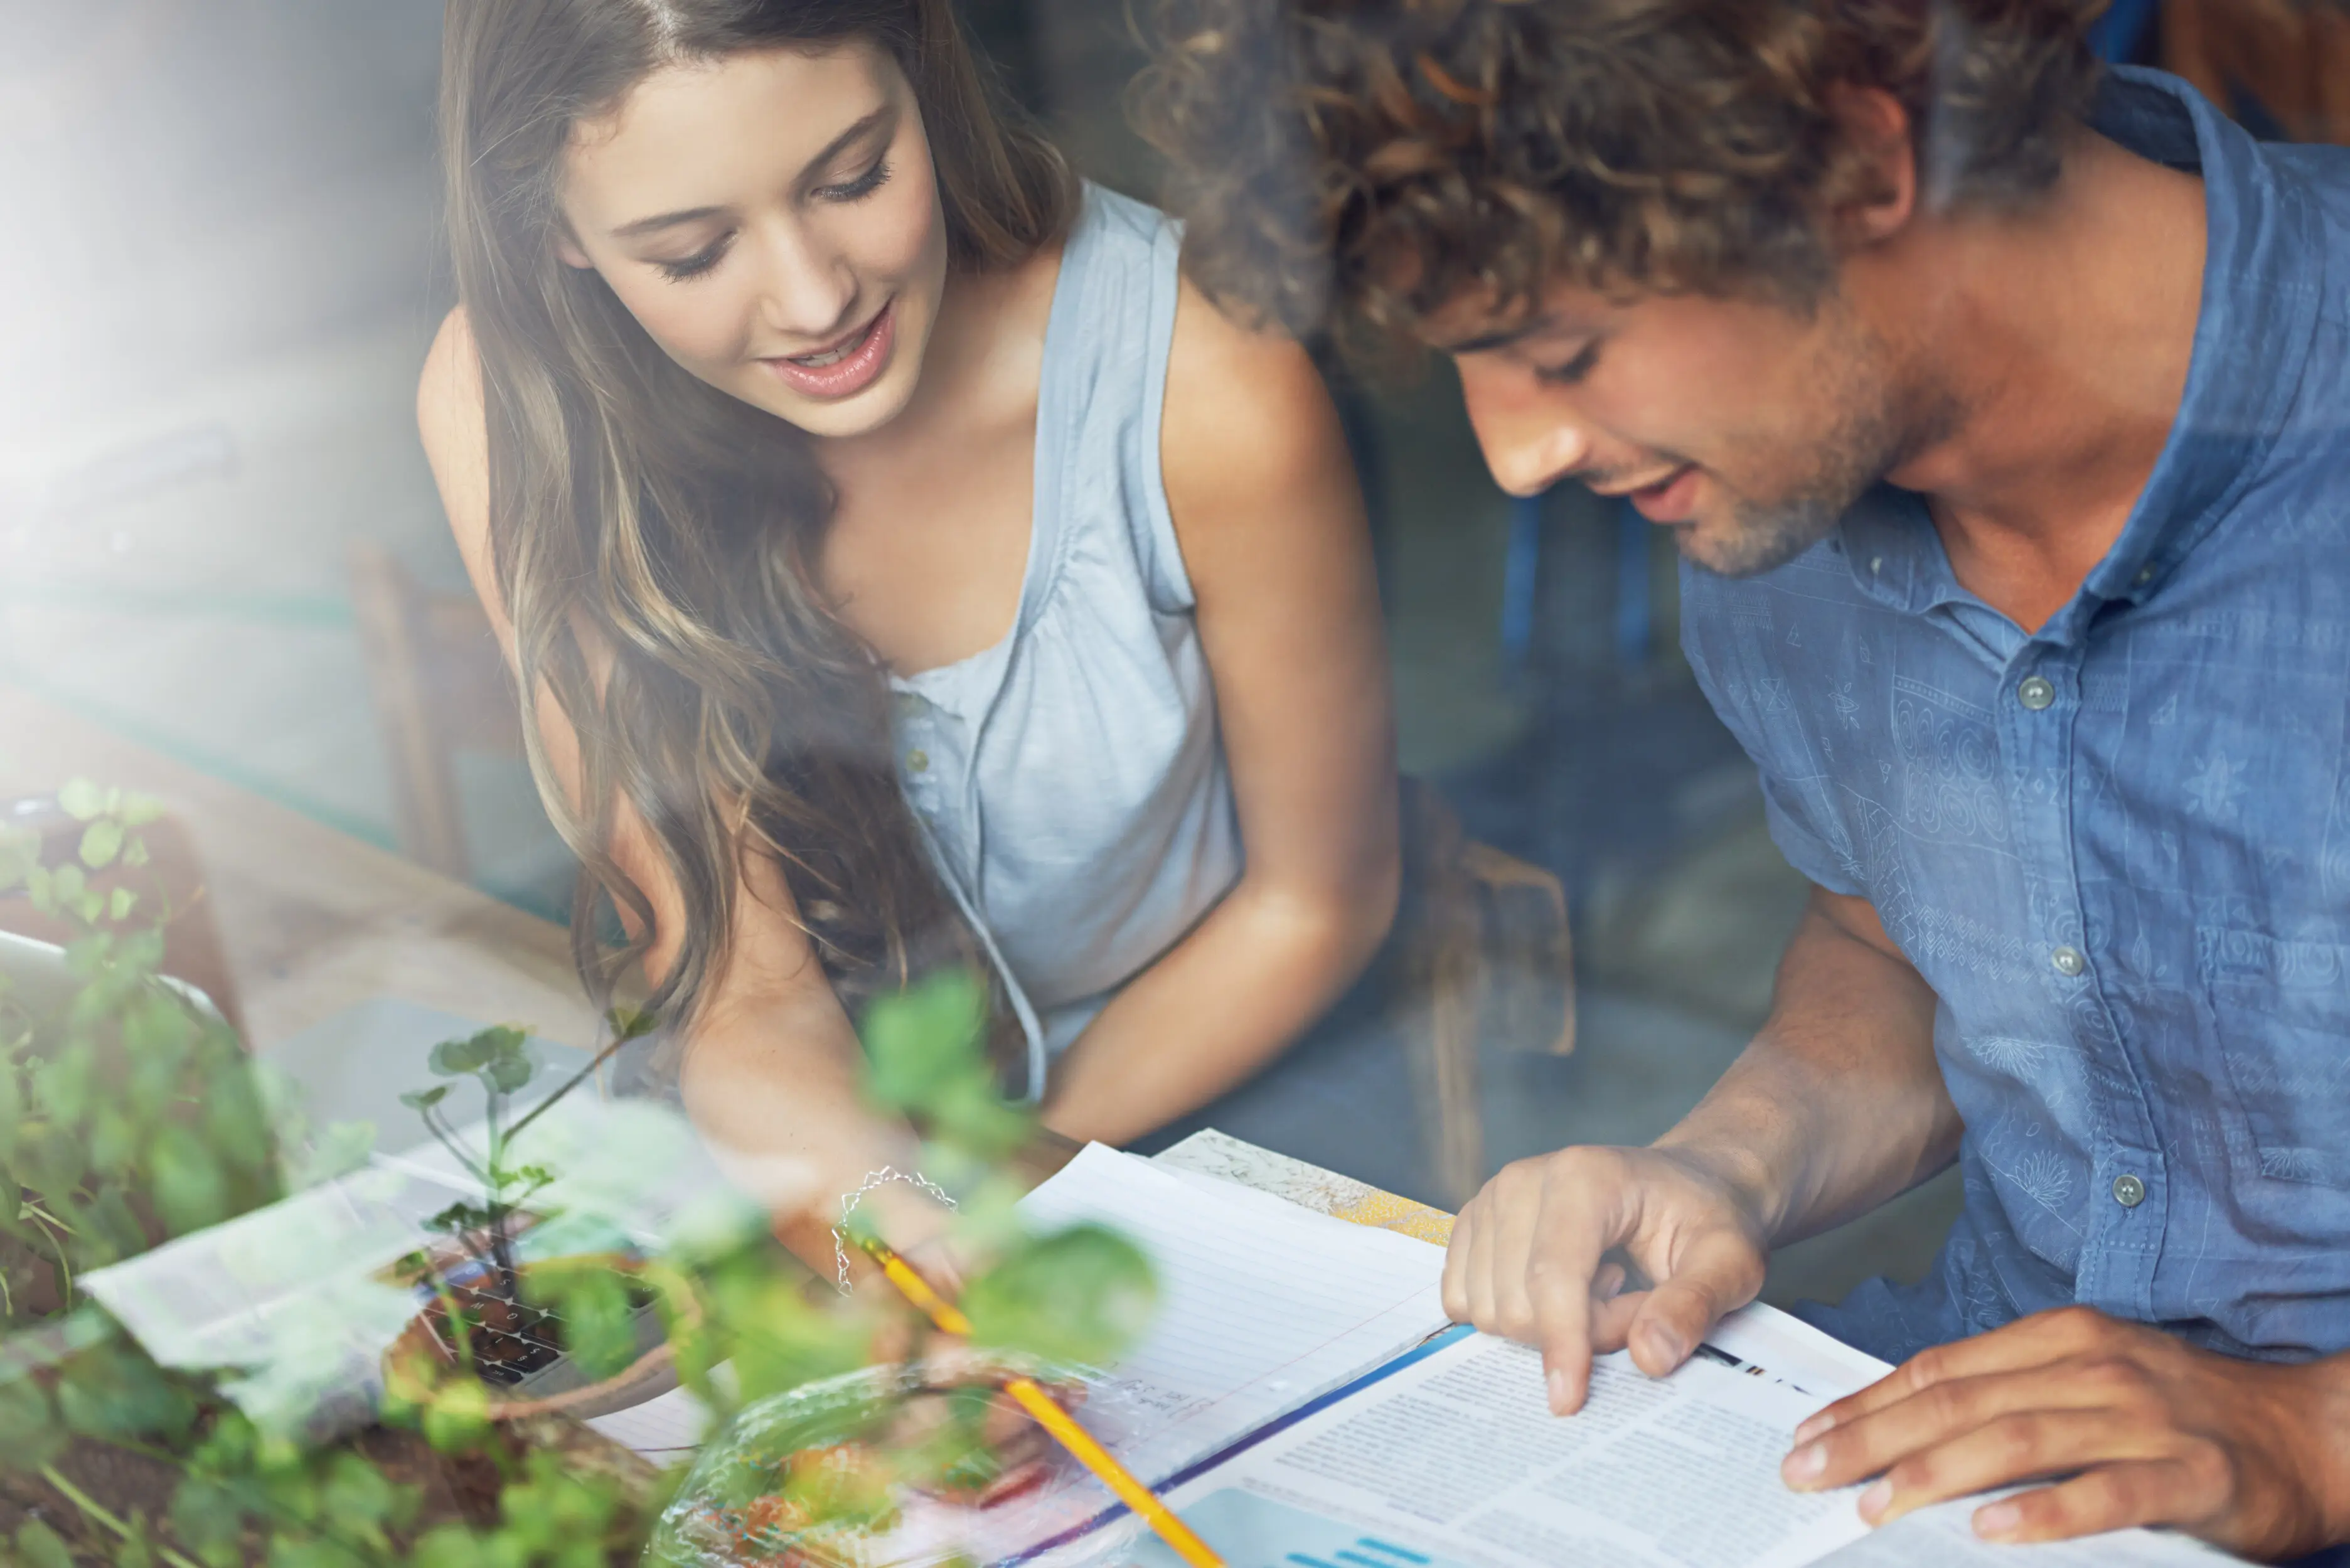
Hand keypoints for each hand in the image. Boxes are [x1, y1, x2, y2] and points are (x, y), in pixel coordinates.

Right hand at [1441, 1144, 1770, 1414]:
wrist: (1685, 1185)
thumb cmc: (1705, 1221)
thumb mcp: (1730, 1262)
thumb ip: (1693, 1306)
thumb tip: (1648, 1358)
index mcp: (1584, 1177)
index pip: (1553, 1276)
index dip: (1561, 1343)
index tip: (1569, 1401)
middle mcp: (1523, 1179)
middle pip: (1517, 1300)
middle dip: (1576, 1332)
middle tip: (1632, 1308)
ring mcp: (1492, 1198)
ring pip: (1488, 1308)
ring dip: (1548, 1326)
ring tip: (1603, 1292)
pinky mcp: (1475, 1224)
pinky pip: (1466, 1299)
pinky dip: (1516, 1315)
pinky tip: (1565, 1289)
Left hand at [1780, 1305, 2349, 1557]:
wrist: (2308, 1434)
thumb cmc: (2182, 1414)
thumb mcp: (2088, 1384)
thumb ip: (2011, 1397)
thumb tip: (1910, 1431)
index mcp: (2060, 1339)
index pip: (1940, 1370)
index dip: (1868, 1403)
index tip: (1808, 1436)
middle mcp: (2093, 1367)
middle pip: (1960, 1402)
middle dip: (1874, 1438)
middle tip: (1811, 1474)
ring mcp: (2142, 1419)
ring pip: (2018, 1440)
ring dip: (1937, 1474)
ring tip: (1878, 1506)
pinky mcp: (2192, 1475)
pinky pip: (2107, 1493)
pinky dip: (2046, 1512)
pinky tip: (1993, 1531)